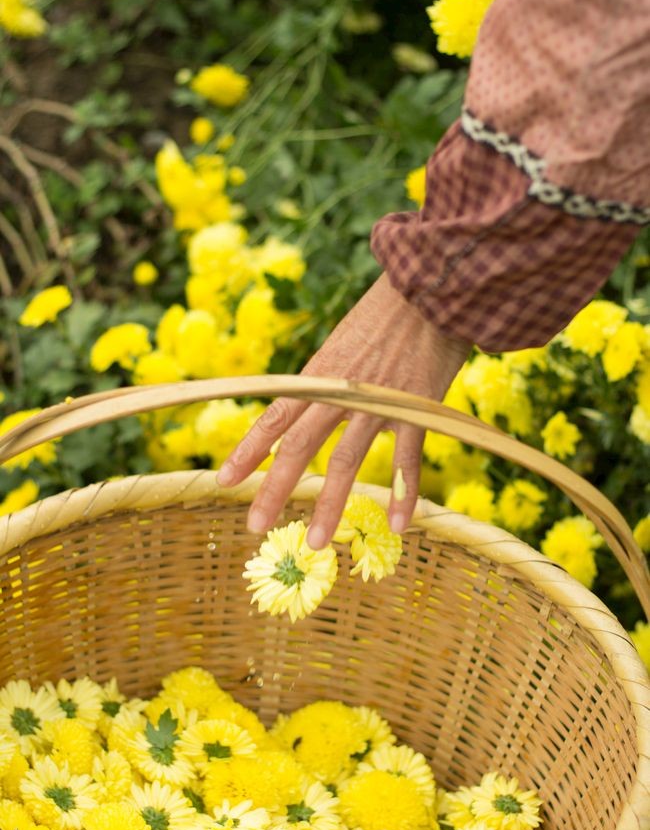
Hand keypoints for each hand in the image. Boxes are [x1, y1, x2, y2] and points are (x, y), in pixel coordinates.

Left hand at [216, 273, 469, 546]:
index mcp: (318, 374)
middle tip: (254, 525)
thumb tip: (310, 408)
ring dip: (330, 505)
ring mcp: (377, 401)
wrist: (431, 286)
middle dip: (274, 488)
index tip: (223, 481)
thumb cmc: (388, 313)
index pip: (273, 418)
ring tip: (317, 542)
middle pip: (297, 446)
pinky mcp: (416, 407)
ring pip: (345, 460)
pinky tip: (397, 524)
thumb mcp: (343, 343)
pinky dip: (402, 493)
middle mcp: (339, 391)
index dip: (246, 451)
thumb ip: (328, 380)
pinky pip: (406, 458)